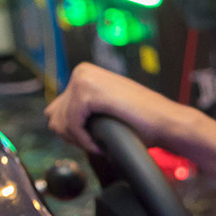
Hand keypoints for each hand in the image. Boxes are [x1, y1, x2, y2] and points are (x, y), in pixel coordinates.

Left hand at [44, 63, 215, 175]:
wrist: (166, 122)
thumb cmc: (141, 122)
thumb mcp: (101, 111)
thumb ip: (76, 109)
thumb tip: (49, 116)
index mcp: (83, 73)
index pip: (56, 109)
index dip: (71, 132)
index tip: (92, 140)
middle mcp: (80, 72)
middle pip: (54, 115)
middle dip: (72, 135)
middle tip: (95, 143)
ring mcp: (83, 79)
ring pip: (61, 121)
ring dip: (79, 139)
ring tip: (100, 144)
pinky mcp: (88, 91)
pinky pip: (73, 125)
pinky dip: (85, 140)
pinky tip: (101, 144)